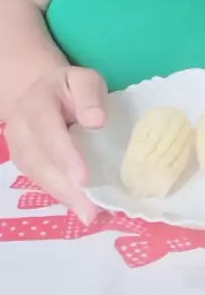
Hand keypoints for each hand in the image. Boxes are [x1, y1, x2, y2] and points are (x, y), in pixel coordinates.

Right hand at [5, 67, 106, 224]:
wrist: (45, 91)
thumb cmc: (72, 88)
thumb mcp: (86, 80)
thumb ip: (90, 96)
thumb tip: (97, 122)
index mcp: (37, 101)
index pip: (48, 130)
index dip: (65, 156)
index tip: (83, 179)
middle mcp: (21, 125)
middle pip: (39, 160)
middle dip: (64, 186)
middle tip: (89, 209)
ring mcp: (17, 146)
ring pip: (37, 174)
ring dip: (63, 196)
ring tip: (88, 213)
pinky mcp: (23, 161)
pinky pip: (40, 180)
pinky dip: (60, 195)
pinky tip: (80, 206)